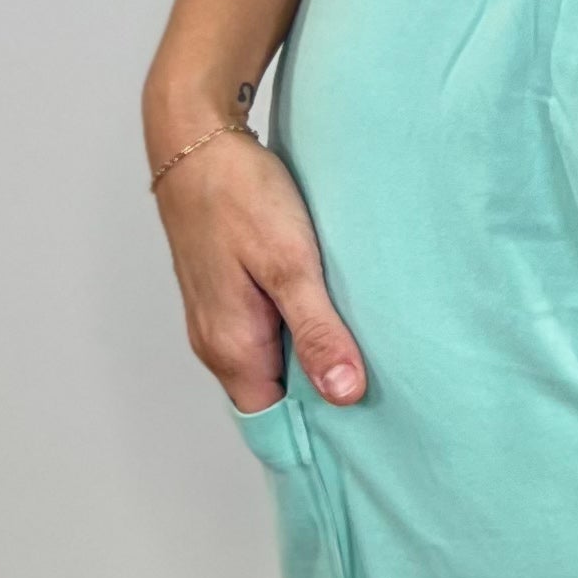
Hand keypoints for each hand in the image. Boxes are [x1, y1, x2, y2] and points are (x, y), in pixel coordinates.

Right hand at [152, 129, 366, 412]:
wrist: (196, 141)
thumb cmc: (239, 195)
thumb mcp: (291, 263)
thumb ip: (318, 331)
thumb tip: (344, 395)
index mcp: (232, 347)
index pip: (273, 423)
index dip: (315, 433)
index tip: (362, 436)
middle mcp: (217, 343)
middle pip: (274, 397)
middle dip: (320, 401)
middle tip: (382, 395)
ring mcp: (218, 318)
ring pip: (270, 364)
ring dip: (310, 362)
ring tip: (363, 355)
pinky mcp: (226, 293)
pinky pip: (264, 334)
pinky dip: (297, 334)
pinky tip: (330, 316)